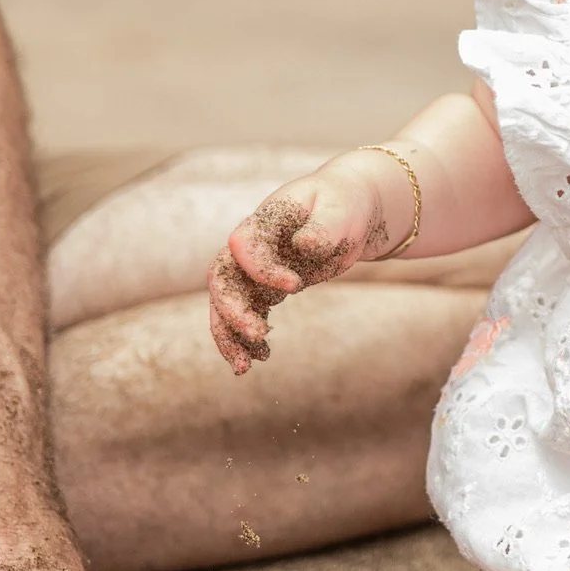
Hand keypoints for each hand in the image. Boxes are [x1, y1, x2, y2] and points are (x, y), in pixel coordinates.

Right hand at [208, 157, 390, 373]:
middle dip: (232, 310)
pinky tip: (260, 358)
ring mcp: (253, 269)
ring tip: (244, 366)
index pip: (243, 246)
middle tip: (257, 335)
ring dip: (230, 335)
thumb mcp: (342, 211)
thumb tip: (304, 244)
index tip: (296, 286)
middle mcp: (250, 246)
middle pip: (222, 278)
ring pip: (225, 304)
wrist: (347, 211)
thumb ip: (324, 227)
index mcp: (264, 220)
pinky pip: (245, 315)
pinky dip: (246, 338)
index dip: (262, 269)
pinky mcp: (262, 288)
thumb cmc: (344, 204)